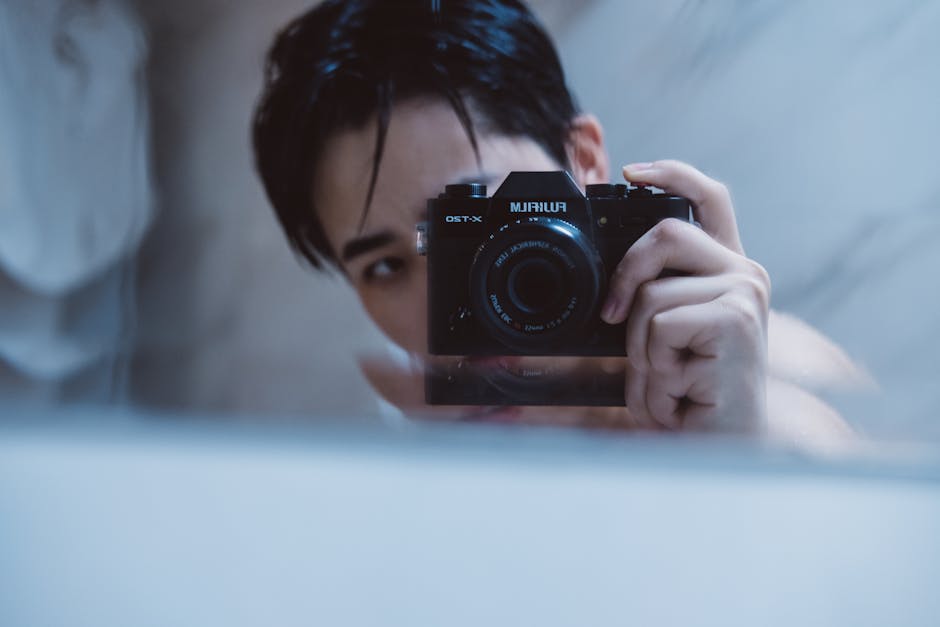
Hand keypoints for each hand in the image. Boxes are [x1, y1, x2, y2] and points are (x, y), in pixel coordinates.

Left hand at [601, 160, 769, 431]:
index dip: (674, 174)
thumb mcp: (660, 338)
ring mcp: (744, 294)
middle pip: (664, 235)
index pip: (709, 200)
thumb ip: (648, 298)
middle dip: (624, 279)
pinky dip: (655, 371)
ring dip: (640, 352)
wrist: (716, 449)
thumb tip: (608, 280)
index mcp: (725, 272)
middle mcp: (743, 275)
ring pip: (650, 296)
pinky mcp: (736, 320)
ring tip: (667, 381)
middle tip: (614, 322)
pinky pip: (659, 328)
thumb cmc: (687, 396)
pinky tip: (682, 393)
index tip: (634, 171)